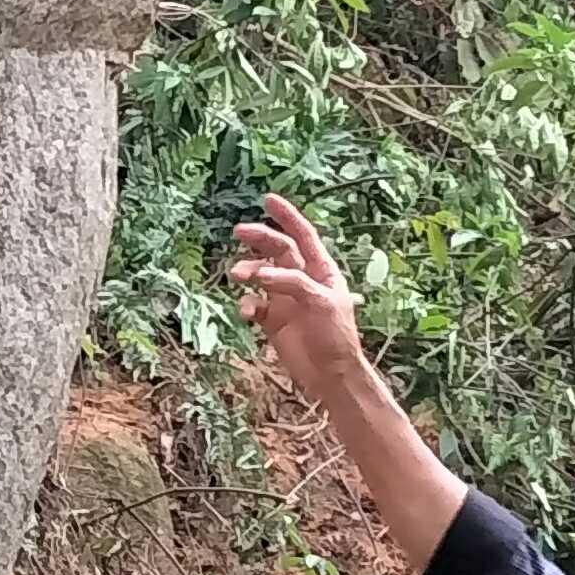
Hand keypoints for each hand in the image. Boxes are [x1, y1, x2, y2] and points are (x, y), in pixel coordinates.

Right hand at [225, 192, 368, 399]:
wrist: (330, 375)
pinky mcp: (272, 320)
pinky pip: (253, 303)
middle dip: (259, 239)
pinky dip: (247, 304)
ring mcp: (286, 299)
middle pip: (278, 250)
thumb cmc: (336, 337)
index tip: (268, 199)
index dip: (287, 217)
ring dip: (248, 270)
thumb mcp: (321, 303)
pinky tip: (247, 313)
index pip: (303, 236)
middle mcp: (302, 280)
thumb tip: (261, 274)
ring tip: (238, 275)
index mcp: (322, 271)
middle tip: (239, 231)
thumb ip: (293, 283)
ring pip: (260, 274)